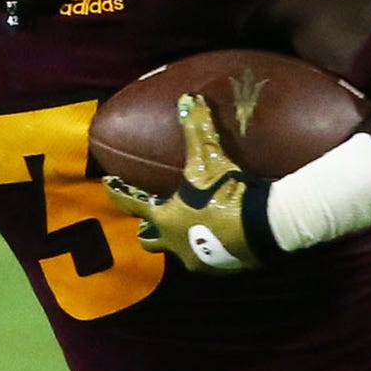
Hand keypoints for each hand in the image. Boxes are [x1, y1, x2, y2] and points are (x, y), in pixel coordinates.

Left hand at [102, 96, 275, 273]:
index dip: (117, 192)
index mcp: (164, 217)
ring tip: (189, 227)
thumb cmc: (226, 192)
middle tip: (153, 217)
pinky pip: (204, 261)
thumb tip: (189, 99)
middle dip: (148, 230)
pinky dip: (206, 250)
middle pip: (148, 240)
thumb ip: (198, 130)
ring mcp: (194, 261)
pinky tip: (218, 239)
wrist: (262, 228)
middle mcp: (173, 243)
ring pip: (177, 252)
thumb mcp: (209, 159)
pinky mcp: (217, 271)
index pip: (130, 204)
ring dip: (178, 240)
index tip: (108, 183)